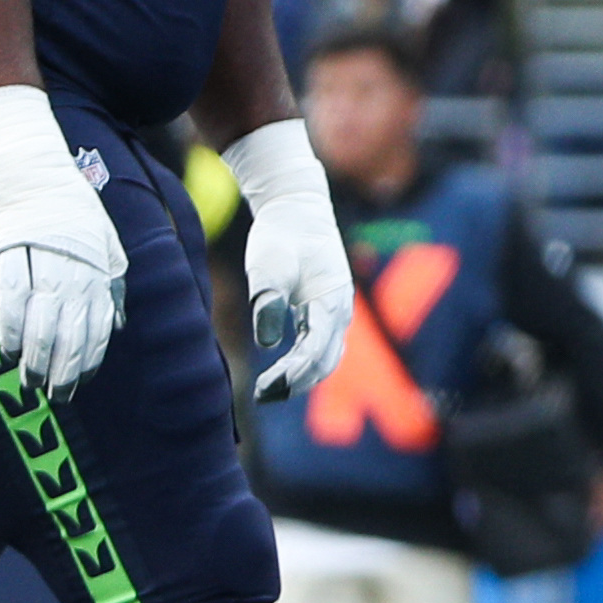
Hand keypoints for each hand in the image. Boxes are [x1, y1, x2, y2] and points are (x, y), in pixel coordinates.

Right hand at [0, 86, 128, 397]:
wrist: (35, 172)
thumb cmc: (73, 210)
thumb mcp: (106, 243)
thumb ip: (112, 283)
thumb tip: (117, 324)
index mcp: (98, 270)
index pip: (98, 325)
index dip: (89, 359)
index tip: (80, 382)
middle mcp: (74, 271)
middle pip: (72, 330)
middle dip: (65, 369)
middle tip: (56, 395)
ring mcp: (43, 263)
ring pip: (42, 321)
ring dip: (37, 357)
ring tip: (31, 382)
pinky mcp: (11, 255)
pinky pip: (12, 298)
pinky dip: (10, 327)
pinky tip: (8, 350)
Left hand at [219, 119, 354, 402]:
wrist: (296, 206)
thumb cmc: (281, 235)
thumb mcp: (268, 266)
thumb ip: (268, 302)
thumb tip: (268, 342)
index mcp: (331, 300)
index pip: (316, 349)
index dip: (293, 373)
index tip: (266, 388)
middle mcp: (340, 310)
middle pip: (327, 360)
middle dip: (298, 381)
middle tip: (263, 395)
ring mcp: (335, 310)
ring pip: (327, 356)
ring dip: (303, 376)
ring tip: (270, 390)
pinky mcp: (324, 308)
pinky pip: (321, 345)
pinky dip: (305, 362)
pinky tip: (281, 371)